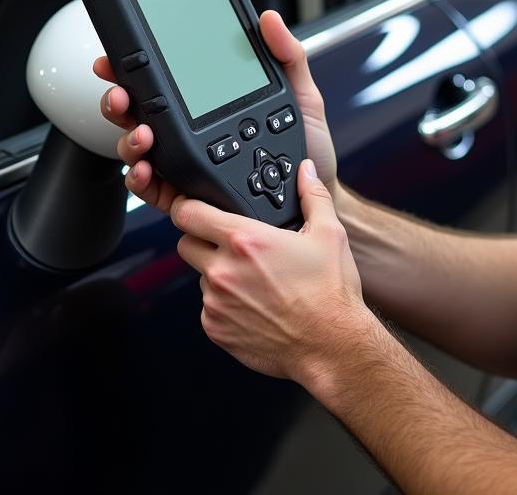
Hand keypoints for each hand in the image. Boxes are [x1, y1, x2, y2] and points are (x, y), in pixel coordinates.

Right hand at [94, 9, 339, 212]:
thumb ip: (286, 55)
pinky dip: (142, 179)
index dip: (134, 69)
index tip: (118, 59)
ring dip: (130, 140)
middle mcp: (192, 133)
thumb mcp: (301, 96)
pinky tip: (147, 171)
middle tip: (122, 96)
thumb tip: (269, 18)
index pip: (164, 83)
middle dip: (120, 103)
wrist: (315, 196)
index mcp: (210, 105)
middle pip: (140, 114)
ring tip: (143, 135)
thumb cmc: (308, 149)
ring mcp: (188, 166)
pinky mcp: (191, 196)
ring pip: (140, 150)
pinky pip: (154, 189)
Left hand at [171, 158, 368, 382]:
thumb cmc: (330, 293)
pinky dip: (224, 304)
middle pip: (185, 243)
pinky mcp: (216, 330)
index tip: (193, 206)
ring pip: (200, 277)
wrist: (331, 346)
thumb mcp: (329, 234)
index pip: (189, 213)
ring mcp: (216, 303)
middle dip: (201, 239)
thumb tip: (306, 170)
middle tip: (229, 244)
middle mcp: (224, 270)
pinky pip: (208, 308)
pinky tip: (253, 304)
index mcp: (245, 240)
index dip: (187, 206)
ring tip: (253, 279)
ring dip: (217, 273)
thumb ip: (313, 195)